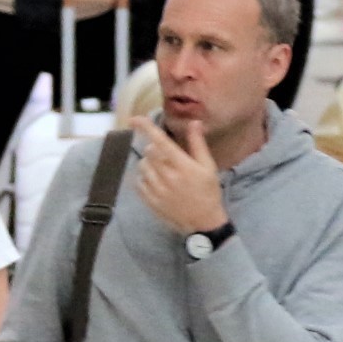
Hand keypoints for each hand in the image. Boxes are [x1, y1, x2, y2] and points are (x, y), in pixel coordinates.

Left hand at [130, 117, 230, 239]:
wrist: (203, 223)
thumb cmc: (208, 192)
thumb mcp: (208, 166)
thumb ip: (198, 143)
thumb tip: (194, 122)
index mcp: (183, 166)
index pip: (160, 142)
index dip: (146, 128)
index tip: (134, 119)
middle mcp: (168, 177)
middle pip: (149, 152)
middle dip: (154, 149)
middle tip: (166, 156)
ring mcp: (157, 190)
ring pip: (142, 166)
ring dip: (149, 163)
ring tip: (163, 171)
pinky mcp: (150, 201)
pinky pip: (138, 182)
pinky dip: (144, 178)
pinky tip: (157, 182)